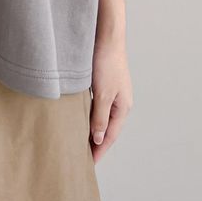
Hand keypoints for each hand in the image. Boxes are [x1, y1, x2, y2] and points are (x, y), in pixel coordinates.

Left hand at [88, 34, 132, 162]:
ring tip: (79, 141)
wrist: (106, 35)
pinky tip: (79, 117)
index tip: (89, 164)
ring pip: (101, 116)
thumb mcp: (103, 94)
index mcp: (123, 107)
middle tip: (82, 156)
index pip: (110, 136)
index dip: (99, 150)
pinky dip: (89, 114)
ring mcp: (112, 92)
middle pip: (107, 128)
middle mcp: (120, 102)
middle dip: (96, 143)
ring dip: (92, 128)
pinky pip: (96, 105)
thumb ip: (100, 118)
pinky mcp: (103, 83)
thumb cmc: (107, 63)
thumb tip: (98, 140)